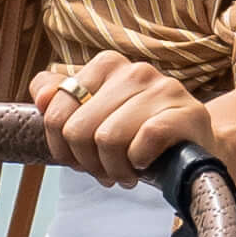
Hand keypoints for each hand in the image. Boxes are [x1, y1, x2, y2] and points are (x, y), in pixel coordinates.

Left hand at [29, 48, 220, 177]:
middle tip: (107, 170)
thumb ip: (60, 100)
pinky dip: (140, 162)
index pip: (55, 113)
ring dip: (115, 169)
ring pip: (108, 139)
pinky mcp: (186, 112)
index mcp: (106, 65)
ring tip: (128, 171)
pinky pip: (144, 141)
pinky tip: (147, 162)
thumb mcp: (96, 117)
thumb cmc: (138, 134)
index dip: (63, 149)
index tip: (82, 158)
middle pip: (78, 130)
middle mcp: (133, 70)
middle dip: (89, 162)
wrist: (195, 147)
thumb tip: (40, 96)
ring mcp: (162, 88)